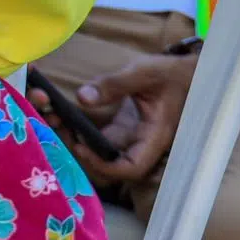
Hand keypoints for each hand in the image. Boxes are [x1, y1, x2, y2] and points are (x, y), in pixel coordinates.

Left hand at [59, 54, 194, 182]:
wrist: (188, 72)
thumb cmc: (173, 74)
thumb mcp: (144, 73)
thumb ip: (115, 84)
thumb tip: (82, 97)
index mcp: (154, 136)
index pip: (130, 168)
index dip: (104, 165)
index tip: (79, 146)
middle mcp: (141, 142)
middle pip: (108, 163)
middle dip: (79, 151)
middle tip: (54, 127)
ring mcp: (131, 136)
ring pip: (100, 150)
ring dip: (75, 139)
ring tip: (51, 116)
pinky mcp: (123, 126)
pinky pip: (98, 135)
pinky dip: (79, 127)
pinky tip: (59, 110)